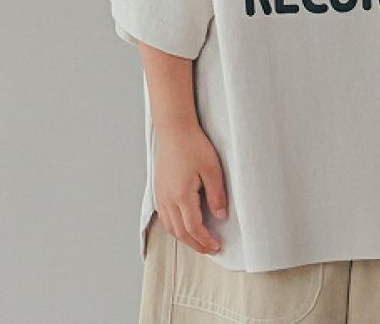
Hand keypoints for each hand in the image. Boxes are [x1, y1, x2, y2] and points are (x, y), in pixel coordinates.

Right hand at [153, 123, 227, 254]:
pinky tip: (184, 225)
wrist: (174, 130)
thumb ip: (216, 195)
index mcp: (181, 196)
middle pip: (180, 233)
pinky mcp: (159, 190)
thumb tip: (220, 216)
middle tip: (211, 249)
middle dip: (196, 244)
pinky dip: (175, 228)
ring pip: (171, 227)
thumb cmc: (193, 145)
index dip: (206, 241)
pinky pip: (165, 217)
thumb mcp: (212, 169)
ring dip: (185, 238)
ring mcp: (161, 196)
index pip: (194, 228)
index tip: (217, 246)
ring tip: (200, 241)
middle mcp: (167, 200)